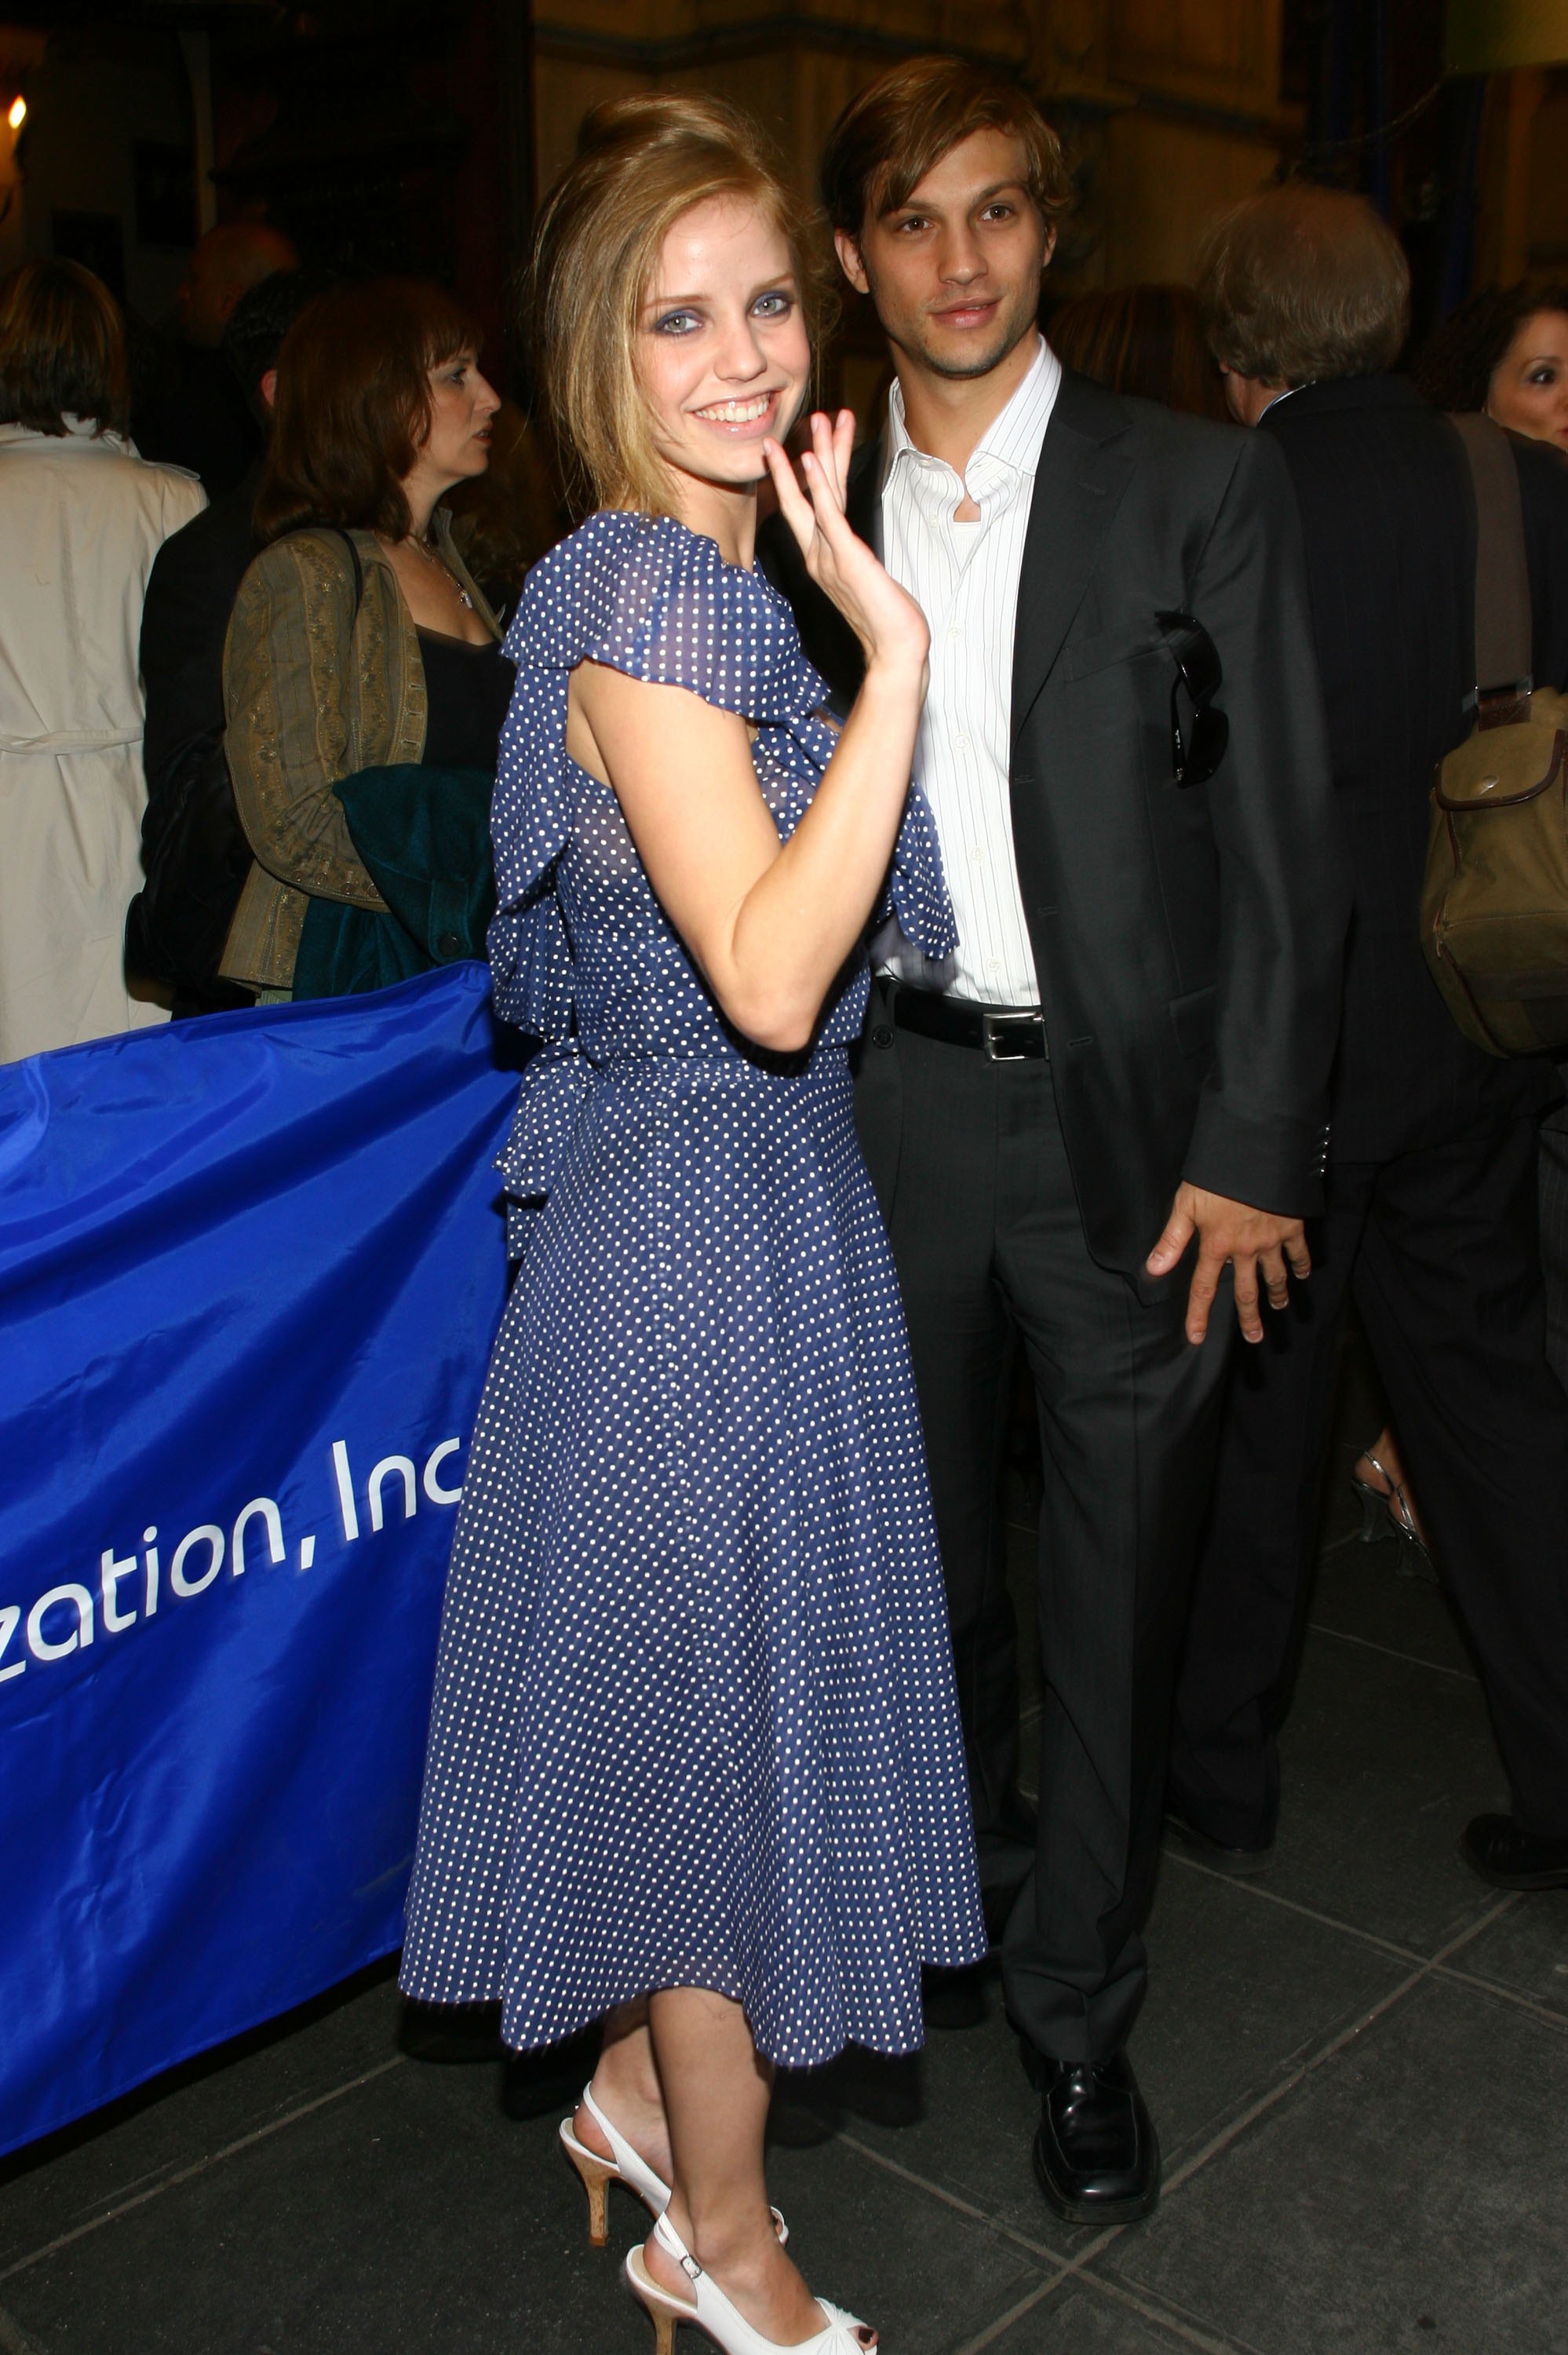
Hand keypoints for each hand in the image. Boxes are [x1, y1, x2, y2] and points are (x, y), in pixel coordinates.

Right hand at [763, 411, 928, 682]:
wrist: (895, 648)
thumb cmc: (888, 618)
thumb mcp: (869, 579)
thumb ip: (857, 557)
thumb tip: (856, 546)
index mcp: (824, 558)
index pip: (814, 506)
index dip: (813, 472)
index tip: (813, 441)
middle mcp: (819, 555)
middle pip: (809, 493)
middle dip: (811, 451)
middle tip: (810, 416)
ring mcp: (828, 556)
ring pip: (818, 494)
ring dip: (818, 453)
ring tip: (817, 420)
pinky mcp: (845, 557)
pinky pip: (827, 514)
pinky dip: (817, 485)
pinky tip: (811, 459)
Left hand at [1145, 1182, 1311, 1345]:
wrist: (1255, 1154)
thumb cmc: (1216, 1176)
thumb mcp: (1186, 1204)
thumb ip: (1172, 1239)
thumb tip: (1153, 1269)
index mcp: (1216, 1245)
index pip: (1204, 1287)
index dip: (1198, 1314)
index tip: (1197, 1337)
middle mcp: (1244, 1249)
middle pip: (1246, 1291)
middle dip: (1249, 1317)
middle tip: (1254, 1338)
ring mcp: (1270, 1239)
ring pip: (1275, 1275)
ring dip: (1277, 1294)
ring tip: (1279, 1307)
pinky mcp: (1291, 1226)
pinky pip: (1298, 1251)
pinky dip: (1302, 1264)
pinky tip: (1302, 1274)